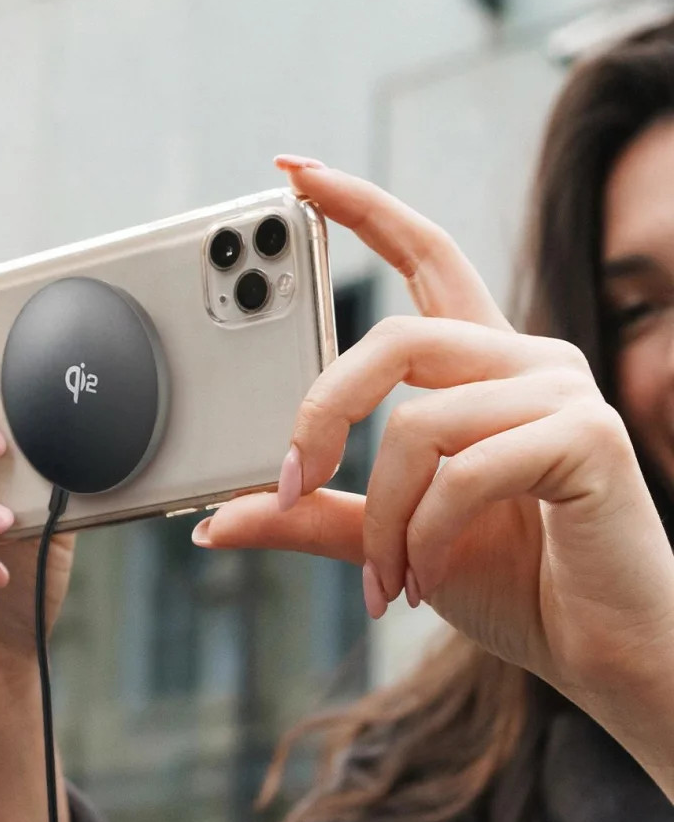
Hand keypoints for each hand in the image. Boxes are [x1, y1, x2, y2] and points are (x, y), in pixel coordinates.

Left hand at [193, 159, 673, 706]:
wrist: (605, 649)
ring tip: (389, 579)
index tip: (292, 172)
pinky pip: (466, 469)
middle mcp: (525, 361)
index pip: (423, 255)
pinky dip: (428, 536)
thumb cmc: (510, 581)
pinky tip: (429, 581)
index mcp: (482, 369)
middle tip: (289, 485)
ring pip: (420, 422)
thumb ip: (312, 518)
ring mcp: (562, 392)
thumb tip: (217, 522)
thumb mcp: (392, 540)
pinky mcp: (587, 437)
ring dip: (386, 518)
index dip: (359, 206)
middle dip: (323, 414)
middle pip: (395, 340)